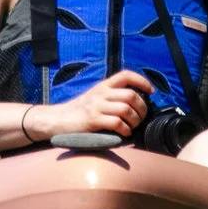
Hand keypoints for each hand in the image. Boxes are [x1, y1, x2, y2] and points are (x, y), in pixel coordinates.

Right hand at [35, 70, 152, 140]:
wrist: (56, 119)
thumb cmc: (77, 112)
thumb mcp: (94, 98)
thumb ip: (110, 98)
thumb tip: (133, 104)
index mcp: (102, 86)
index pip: (125, 75)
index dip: (141, 81)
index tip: (150, 91)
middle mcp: (101, 94)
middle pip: (131, 95)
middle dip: (142, 108)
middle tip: (142, 118)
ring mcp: (96, 106)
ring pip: (126, 109)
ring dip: (135, 120)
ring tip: (133, 127)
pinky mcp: (92, 120)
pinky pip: (116, 122)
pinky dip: (125, 129)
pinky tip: (124, 133)